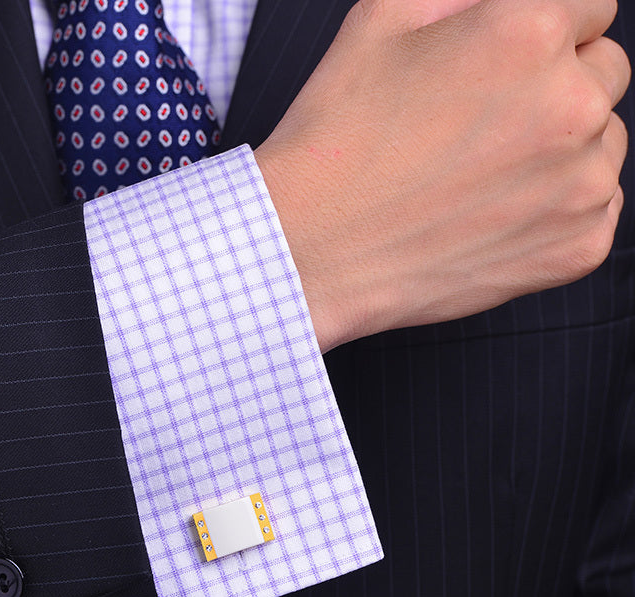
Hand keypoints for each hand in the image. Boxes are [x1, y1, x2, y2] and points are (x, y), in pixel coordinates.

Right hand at [254, 0, 629, 351]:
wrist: (313, 251)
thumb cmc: (336, 143)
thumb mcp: (379, 22)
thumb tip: (497, 4)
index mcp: (530, 34)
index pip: (591, 9)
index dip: (541, 36)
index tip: (502, 71)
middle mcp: (571, 107)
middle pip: (606, 74)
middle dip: (557, 88)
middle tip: (484, 127)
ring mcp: (579, 186)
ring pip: (603, 146)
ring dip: (561, 152)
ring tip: (483, 178)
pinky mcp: (574, 249)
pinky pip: (598, 211)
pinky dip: (557, 212)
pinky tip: (495, 217)